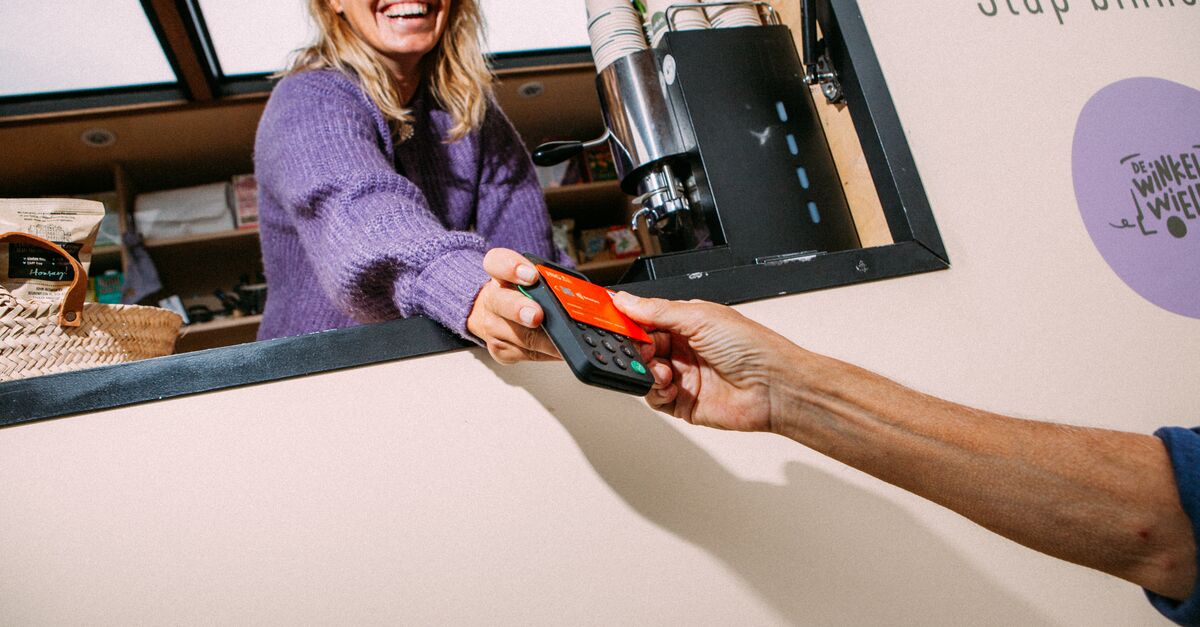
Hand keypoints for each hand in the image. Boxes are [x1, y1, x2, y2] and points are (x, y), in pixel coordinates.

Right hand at [468, 248, 560, 364]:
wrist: (494, 313)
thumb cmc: (521, 294)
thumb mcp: (532, 278)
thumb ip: (550, 280)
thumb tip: (581, 295)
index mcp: (500, 273)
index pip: (498, 262)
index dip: (513, 268)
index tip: (532, 275)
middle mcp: (493, 299)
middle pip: (503, 303)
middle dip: (522, 311)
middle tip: (537, 316)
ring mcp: (493, 327)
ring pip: (521, 336)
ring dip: (546, 341)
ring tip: (565, 341)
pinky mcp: (500, 350)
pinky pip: (527, 354)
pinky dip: (548, 354)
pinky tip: (560, 351)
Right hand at [612, 292, 801, 432]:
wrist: (774, 387)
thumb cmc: (752, 348)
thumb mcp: (699, 317)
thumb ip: (657, 310)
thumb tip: (625, 300)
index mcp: (687, 322)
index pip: (645, 318)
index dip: (627, 319)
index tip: (609, 319)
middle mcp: (683, 348)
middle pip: (640, 346)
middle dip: (635, 347)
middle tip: (638, 347)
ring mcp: (683, 376)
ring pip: (644, 372)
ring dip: (646, 370)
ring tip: (662, 369)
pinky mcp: (683, 403)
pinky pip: (654, 397)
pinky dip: (654, 391)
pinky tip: (670, 384)